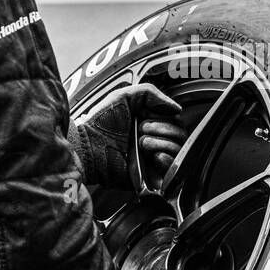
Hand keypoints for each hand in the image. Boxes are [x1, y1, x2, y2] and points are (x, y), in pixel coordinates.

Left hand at [72, 83, 187, 190]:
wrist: (89, 145)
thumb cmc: (102, 122)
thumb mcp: (126, 96)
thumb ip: (152, 94)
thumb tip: (177, 109)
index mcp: (151, 123)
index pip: (175, 121)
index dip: (165, 117)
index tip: (146, 116)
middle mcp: (155, 140)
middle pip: (180, 134)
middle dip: (163, 128)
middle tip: (141, 130)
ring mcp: (154, 158)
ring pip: (178, 149)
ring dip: (161, 142)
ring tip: (141, 143)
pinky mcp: (151, 175)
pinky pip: (173, 169)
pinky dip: (167, 159)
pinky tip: (154, 156)